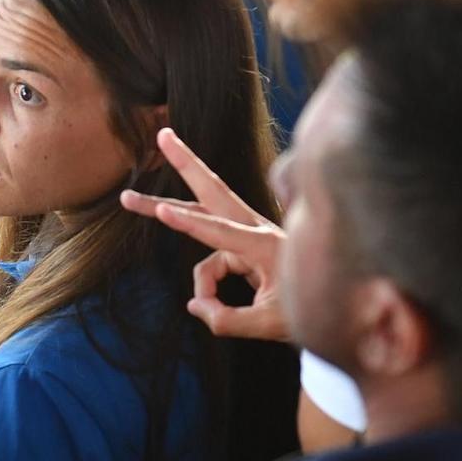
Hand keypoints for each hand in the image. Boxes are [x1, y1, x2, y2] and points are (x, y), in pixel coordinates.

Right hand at [120, 127, 292, 342]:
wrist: (334, 301)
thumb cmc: (305, 309)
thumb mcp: (269, 325)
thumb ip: (228, 321)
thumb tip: (195, 308)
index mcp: (265, 245)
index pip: (219, 232)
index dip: (188, 223)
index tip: (162, 210)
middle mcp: (254, 231)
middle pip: (213, 190)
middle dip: (186, 162)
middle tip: (163, 135)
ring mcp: (245, 235)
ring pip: (199, 221)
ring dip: (165, 212)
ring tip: (126, 200)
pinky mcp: (239, 244)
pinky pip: (209, 263)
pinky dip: (205, 285)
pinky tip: (212, 305)